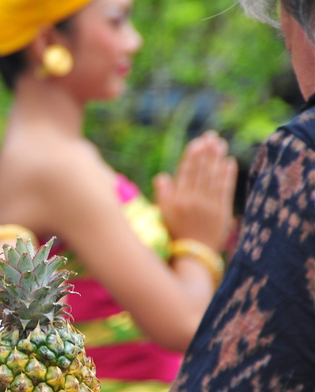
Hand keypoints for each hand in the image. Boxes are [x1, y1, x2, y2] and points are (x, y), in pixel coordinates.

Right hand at [154, 130, 236, 250]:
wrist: (193, 254)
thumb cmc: (175, 232)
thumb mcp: (162, 214)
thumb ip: (163, 194)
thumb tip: (162, 176)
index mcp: (176, 200)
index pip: (185, 172)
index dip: (192, 156)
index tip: (197, 143)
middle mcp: (192, 201)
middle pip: (201, 171)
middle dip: (207, 152)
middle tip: (211, 137)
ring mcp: (208, 206)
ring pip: (213, 177)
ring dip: (217, 159)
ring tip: (220, 144)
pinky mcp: (222, 212)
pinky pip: (225, 189)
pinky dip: (227, 175)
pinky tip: (229, 162)